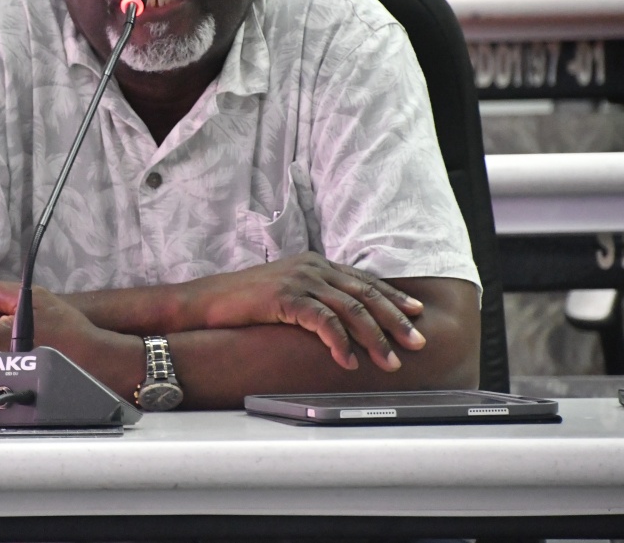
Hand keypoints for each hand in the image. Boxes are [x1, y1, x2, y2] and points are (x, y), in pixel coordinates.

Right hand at [182, 255, 426, 371]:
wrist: (206, 301)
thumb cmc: (244, 302)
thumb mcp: (286, 292)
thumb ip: (315, 297)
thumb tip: (344, 320)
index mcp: (316, 263)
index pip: (364, 280)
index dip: (393, 297)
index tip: (416, 314)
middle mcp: (312, 267)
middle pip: (365, 293)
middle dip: (395, 320)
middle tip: (417, 343)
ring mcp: (299, 280)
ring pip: (350, 308)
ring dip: (374, 338)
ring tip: (390, 361)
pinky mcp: (285, 297)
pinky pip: (322, 320)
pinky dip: (339, 342)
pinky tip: (348, 360)